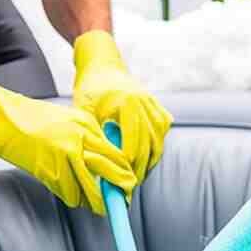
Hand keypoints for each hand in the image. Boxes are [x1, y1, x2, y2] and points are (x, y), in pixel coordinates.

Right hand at [0, 75, 135, 214]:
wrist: (4, 121)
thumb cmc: (38, 120)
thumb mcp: (72, 121)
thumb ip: (93, 137)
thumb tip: (113, 160)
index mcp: (85, 128)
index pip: (116, 156)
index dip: (126, 175)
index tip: (129, 187)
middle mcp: (76, 143)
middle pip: (108, 174)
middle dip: (117, 192)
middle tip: (121, 202)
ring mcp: (62, 159)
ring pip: (89, 191)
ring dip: (94, 201)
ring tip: (97, 204)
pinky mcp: (48, 173)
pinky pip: (69, 194)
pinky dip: (75, 198)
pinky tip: (76, 196)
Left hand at [72, 30, 171, 184]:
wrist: (102, 66)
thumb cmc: (89, 91)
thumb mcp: (87, 114)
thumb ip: (99, 139)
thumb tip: (105, 168)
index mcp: (126, 104)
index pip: (133, 145)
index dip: (129, 167)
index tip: (123, 182)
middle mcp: (144, 103)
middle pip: (149, 146)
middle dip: (140, 168)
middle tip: (131, 184)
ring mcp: (154, 104)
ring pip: (159, 141)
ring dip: (150, 159)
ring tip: (139, 173)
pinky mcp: (159, 107)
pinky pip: (162, 131)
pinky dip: (156, 145)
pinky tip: (146, 155)